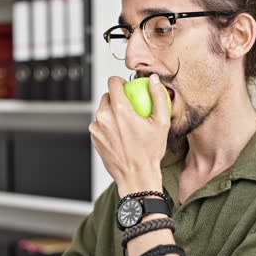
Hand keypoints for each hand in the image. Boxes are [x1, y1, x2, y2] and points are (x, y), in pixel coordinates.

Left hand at [89, 74, 169, 195]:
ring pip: (102, 111)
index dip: (120, 81)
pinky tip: (120, 134)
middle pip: (107, 96)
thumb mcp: (161, 123)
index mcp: (120, 110)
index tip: (126, 87)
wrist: (136, 176)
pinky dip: (108, 126)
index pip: (113, 83)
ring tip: (125, 123)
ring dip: (112, 113)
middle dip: (116, 98)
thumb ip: (158, 96)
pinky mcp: (94, 138)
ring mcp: (96, 128)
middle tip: (129, 108)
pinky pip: (100, 125)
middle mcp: (104, 117)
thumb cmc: (150, 151)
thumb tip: (153, 79)